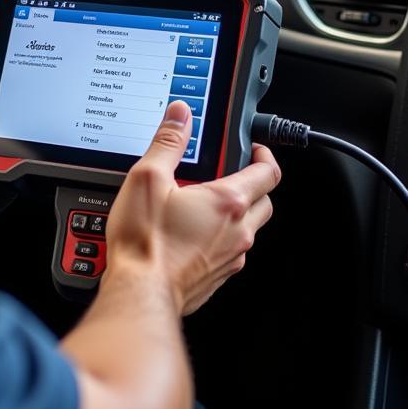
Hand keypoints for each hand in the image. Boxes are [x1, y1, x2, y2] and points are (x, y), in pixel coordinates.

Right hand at [105, 101, 280, 314]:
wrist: (140, 293)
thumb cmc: (145, 242)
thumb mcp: (148, 178)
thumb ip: (167, 142)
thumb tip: (179, 115)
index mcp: (227, 203)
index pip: (267, 173)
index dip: (264, 154)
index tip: (253, 148)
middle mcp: (237, 232)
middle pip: (265, 201)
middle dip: (253, 183)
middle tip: (230, 172)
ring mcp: (230, 257)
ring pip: (249, 228)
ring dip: (236, 212)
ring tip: (203, 202)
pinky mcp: (217, 277)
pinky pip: (231, 251)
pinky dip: (220, 237)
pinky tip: (191, 232)